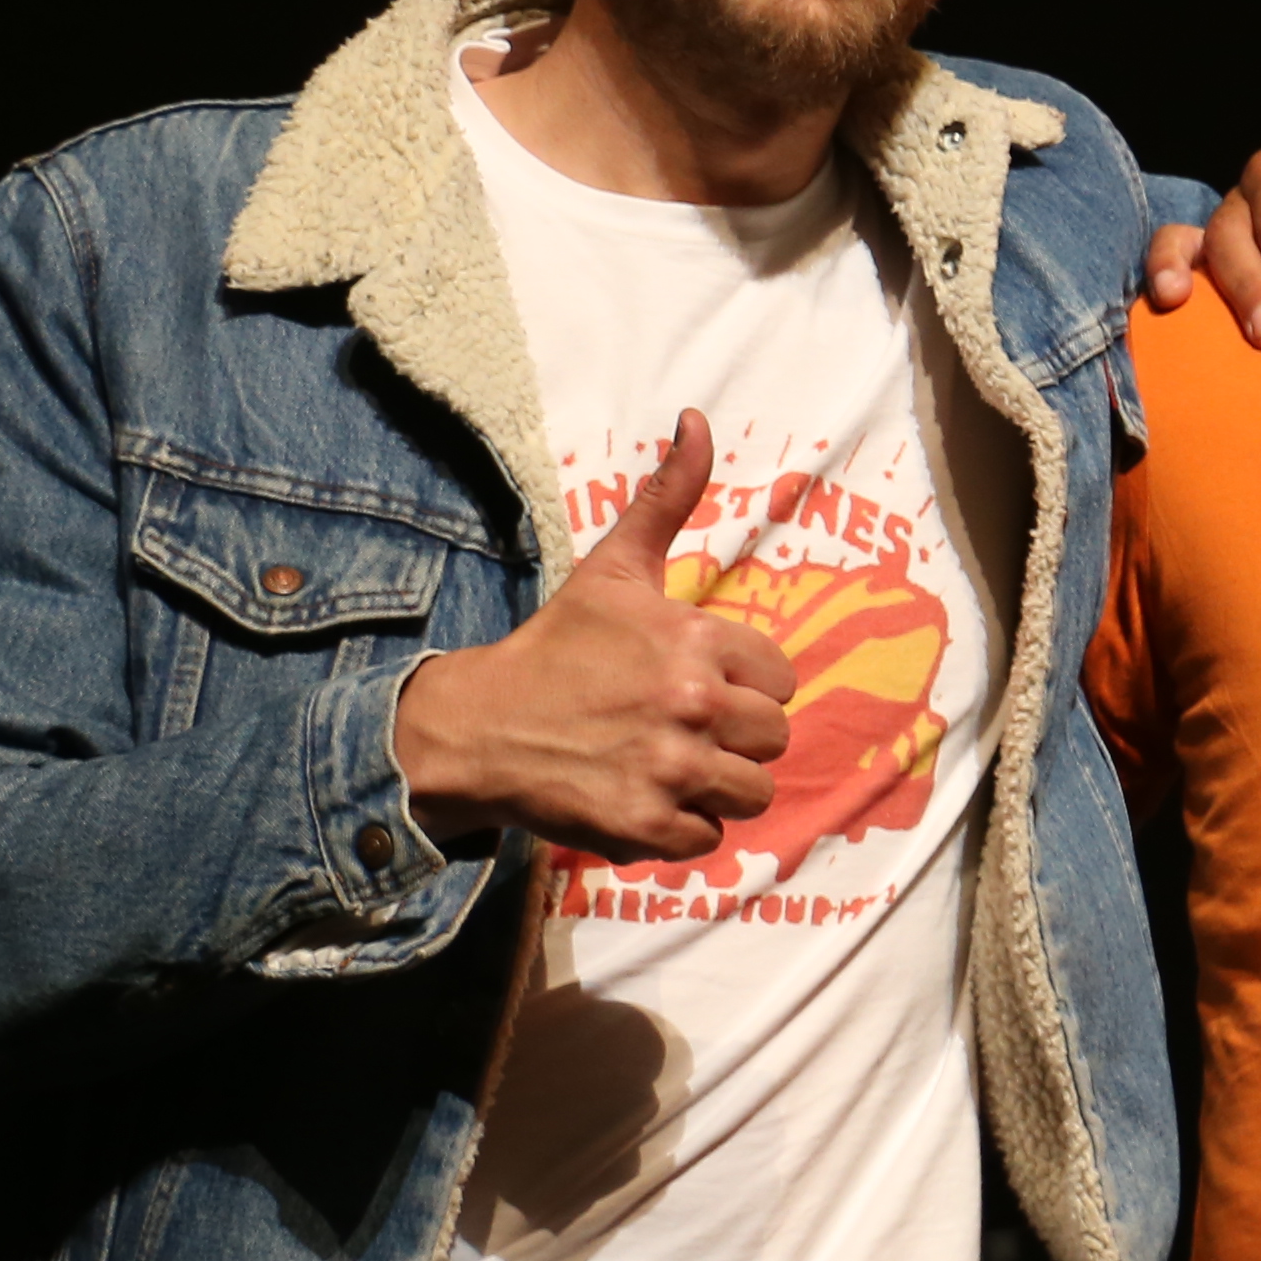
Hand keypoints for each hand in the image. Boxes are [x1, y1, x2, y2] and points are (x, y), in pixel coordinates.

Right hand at [391, 410, 800, 858]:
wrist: (478, 728)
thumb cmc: (557, 647)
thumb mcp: (614, 568)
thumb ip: (668, 497)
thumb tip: (697, 419)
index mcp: (695, 642)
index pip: (781, 681)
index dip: (744, 685)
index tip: (696, 684)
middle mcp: (690, 706)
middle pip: (774, 741)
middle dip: (735, 739)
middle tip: (678, 728)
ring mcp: (669, 771)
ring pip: (753, 795)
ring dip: (716, 788)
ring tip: (665, 764)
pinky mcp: (646, 827)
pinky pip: (709, 841)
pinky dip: (680, 828)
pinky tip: (640, 797)